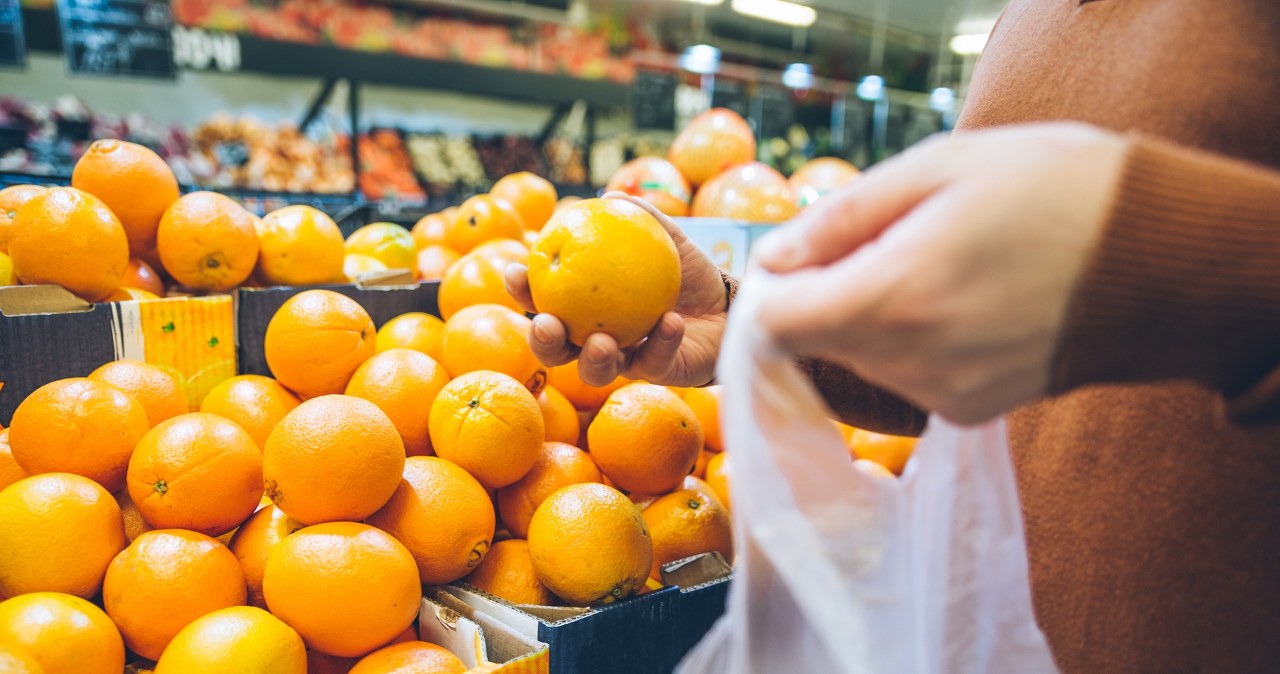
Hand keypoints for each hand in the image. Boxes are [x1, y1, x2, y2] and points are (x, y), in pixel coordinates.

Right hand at [505, 193, 727, 386]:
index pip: (544, 300)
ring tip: (602, 341)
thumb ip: (640, 218)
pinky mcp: (658, 373)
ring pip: (594, 371)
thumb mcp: (667, 240)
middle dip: (543, 341)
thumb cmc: (688, 273)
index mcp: (586, 306)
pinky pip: (653, 362)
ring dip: (592, 358)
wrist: (728, 307)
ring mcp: (625, 359)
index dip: (522, 290)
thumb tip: (607, 199)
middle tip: (547, 323)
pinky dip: (661, 341)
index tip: (515, 271)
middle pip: (556, 348)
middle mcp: (596, 337)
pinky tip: (669, 322)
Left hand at [753, 123, 1129, 423]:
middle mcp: (911, 363)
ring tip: (945, 264)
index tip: (799, 259)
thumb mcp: (937, 169)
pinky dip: (915, 341)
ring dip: (876, 314)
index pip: (777, 325)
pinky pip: (908, 375)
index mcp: (894, 298)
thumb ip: (839, 220)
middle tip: (893, 242)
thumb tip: (774, 261)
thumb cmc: (1053, 190)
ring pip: (862, 358)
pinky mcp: (972, 412)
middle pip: (818, 340)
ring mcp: (944, 396)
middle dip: (831, 293)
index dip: (773, 290)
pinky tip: (968, 301)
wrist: (1164, 259)